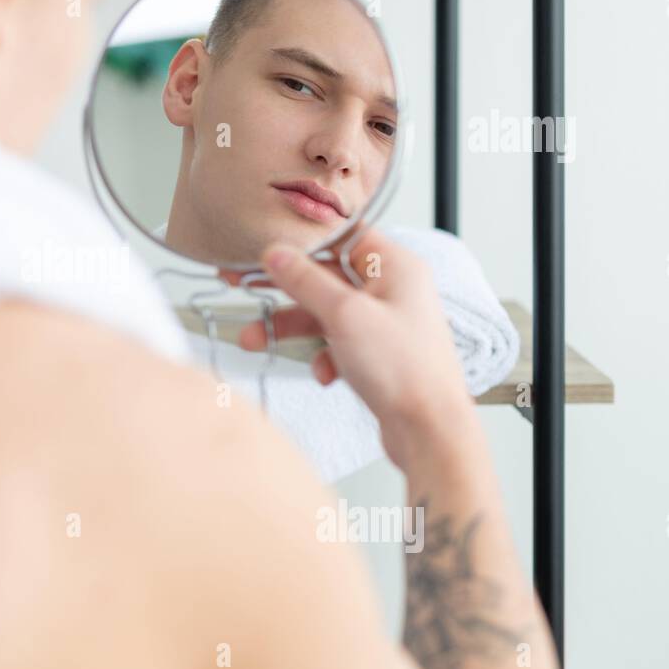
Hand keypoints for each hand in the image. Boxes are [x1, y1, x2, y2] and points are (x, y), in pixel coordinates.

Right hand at [235, 226, 479, 470]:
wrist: (429, 431)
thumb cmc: (403, 368)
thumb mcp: (344, 315)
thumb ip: (305, 280)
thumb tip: (275, 253)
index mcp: (395, 266)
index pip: (340, 237)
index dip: (300, 243)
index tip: (261, 250)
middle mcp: (392, 289)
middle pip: (325, 277)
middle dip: (283, 292)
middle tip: (240, 285)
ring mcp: (384, 323)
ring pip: (325, 314)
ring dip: (291, 328)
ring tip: (253, 341)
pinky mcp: (377, 353)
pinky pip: (337, 343)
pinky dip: (322, 357)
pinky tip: (323, 375)